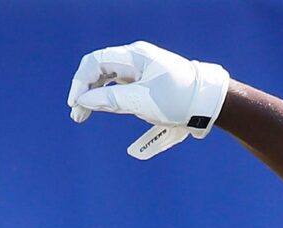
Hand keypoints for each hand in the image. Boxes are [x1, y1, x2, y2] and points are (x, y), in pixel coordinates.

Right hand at [67, 42, 230, 159]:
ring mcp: (139, 68)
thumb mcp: (142, 102)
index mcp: (134, 56)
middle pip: (98, 68)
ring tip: (84, 116)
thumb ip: (111, 100)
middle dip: (84, 90)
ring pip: (107, 77)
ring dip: (94, 95)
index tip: (76, 105)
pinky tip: (102, 107)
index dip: (80, 82)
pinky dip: (107, 96)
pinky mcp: (144, 80)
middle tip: (77, 115)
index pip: (95, 62)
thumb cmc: (178, 99)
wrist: (207, 101)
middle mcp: (134, 58)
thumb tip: (84, 101)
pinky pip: (118, 84)